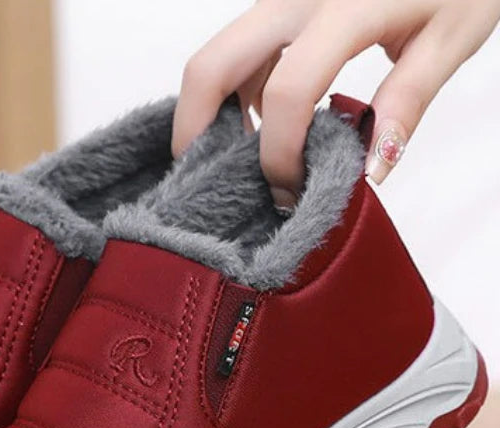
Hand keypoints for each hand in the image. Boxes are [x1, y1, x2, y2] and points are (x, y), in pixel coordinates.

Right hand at [172, 0, 499, 204]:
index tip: (290, 189)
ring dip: (212, 116)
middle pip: (213, 66)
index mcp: (347, 7)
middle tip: (208, 181)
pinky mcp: (277, 3)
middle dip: (195, 134)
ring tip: (241, 160)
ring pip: (216, 59)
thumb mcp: (451, 37)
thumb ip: (407, 102)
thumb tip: (368, 170)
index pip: (289, 92)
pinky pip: (237, 52)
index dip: (280, 154)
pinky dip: (234, 95)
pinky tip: (258, 123)